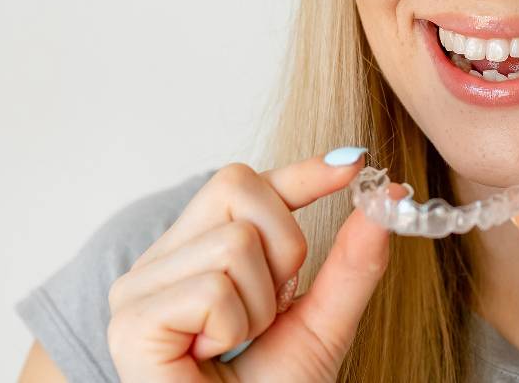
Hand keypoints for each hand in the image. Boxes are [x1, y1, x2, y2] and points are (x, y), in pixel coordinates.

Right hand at [106, 150, 394, 381]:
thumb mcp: (322, 326)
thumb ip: (351, 264)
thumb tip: (387, 194)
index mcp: (193, 257)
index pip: (241, 185)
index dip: (298, 170)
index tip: (353, 163)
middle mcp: (157, 263)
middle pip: (236, 188)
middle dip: (282, 252)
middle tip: (267, 313)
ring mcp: (136, 288)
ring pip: (233, 243)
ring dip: (259, 305)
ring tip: (236, 345)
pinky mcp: (131, 320)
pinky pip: (212, 288)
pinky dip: (232, 326)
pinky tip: (210, 355)